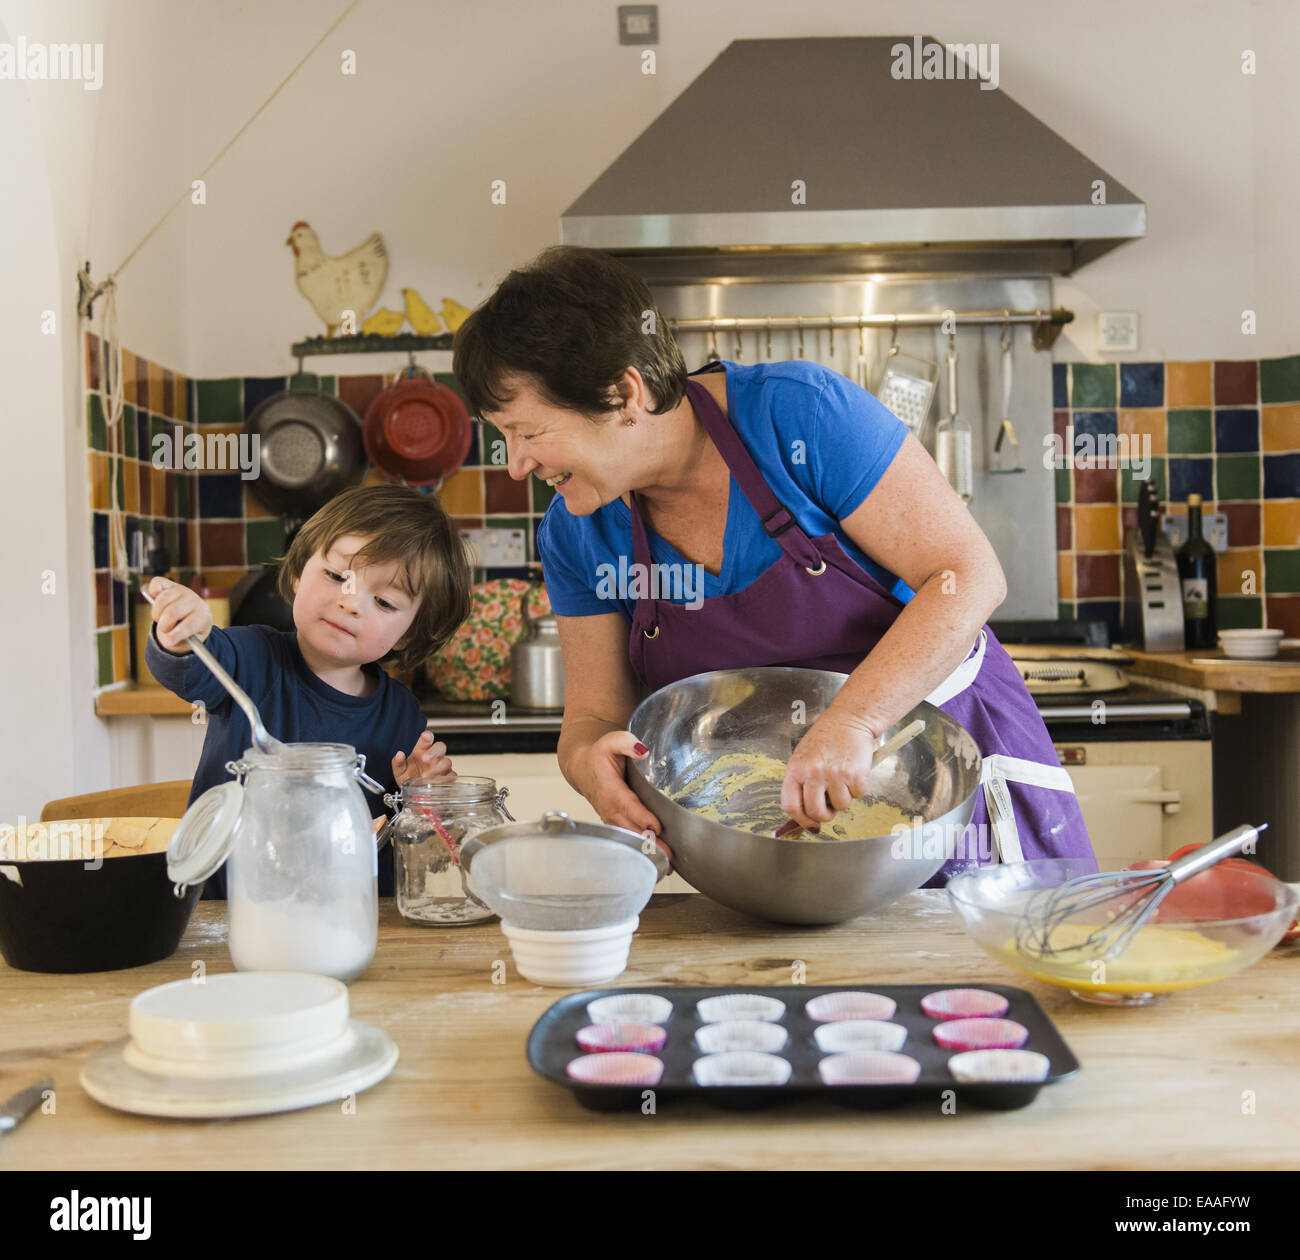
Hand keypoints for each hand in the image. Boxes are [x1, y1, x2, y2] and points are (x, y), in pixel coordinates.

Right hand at [147, 576, 211, 652]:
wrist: (193, 616)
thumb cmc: (190, 630)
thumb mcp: (188, 640)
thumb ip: (177, 640)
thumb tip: (166, 640)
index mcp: (203, 617)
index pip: (190, 624)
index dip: (177, 634)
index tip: (167, 642)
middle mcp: (194, 601)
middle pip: (173, 612)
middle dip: (164, 625)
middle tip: (164, 630)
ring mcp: (182, 590)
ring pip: (162, 600)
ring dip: (156, 614)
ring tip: (161, 619)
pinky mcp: (170, 584)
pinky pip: (157, 583)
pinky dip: (153, 591)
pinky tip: (154, 598)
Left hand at [393, 730, 451, 785]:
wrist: (414, 793)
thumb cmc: (408, 777)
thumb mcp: (399, 771)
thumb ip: (398, 763)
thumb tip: (399, 755)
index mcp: (421, 750)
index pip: (427, 738)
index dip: (427, 736)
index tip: (425, 736)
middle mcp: (433, 756)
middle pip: (440, 747)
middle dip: (434, 752)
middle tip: (424, 759)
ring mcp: (442, 766)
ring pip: (446, 762)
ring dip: (436, 769)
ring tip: (425, 776)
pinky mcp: (447, 776)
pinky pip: (451, 775)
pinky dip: (444, 779)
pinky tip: (435, 782)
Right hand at [576, 731, 671, 865]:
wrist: (584, 767)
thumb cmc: (600, 755)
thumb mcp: (612, 741)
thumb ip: (626, 742)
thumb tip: (642, 750)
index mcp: (607, 787)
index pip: (624, 803)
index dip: (639, 815)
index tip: (655, 825)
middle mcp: (607, 806)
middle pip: (628, 826)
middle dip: (646, 841)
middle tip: (666, 854)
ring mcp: (610, 817)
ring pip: (628, 836)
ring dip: (645, 851)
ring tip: (665, 865)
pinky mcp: (615, 823)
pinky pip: (627, 839)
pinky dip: (640, 851)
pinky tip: (657, 862)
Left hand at [780, 711, 878, 831]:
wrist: (850, 720)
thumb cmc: (827, 738)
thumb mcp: (804, 757)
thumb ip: (802, 783)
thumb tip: (807, 815)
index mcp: (795, 769)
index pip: (790, 805)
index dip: (800, 820)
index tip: (810, 824)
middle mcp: (812, 772)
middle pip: (815, 812)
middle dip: (825, 815)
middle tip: (830, 807)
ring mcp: (833, 774)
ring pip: (840, 806)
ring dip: (844, 798)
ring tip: (843, 779)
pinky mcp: (854, 774)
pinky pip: (857, 795)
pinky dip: (858, 788)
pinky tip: (854, 772)